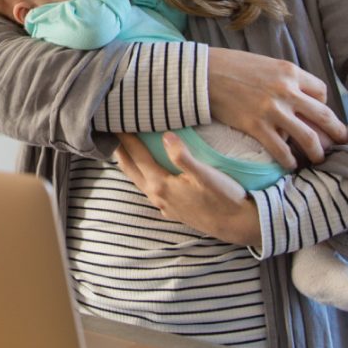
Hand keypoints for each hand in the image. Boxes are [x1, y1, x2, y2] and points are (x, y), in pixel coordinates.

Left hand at [114, 131, 260, 245]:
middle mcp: (157, 196)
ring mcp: (164, 205)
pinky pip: (149, 190)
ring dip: (129, 165)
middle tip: (110, 134)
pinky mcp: (173, 211)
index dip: (126, 138)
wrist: (238, 225)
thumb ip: (182, 156)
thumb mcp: (205, 174)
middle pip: (131, 169)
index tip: (117, 122)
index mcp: (161, 185)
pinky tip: (146, 174)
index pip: (137, 156)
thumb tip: (165, 136)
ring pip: (138, 181)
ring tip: (122, 150)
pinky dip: (142, 177)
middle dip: (119, 151)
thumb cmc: (224, 197)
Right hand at [208, 48, 347, 169]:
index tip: (317, 113)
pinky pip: (281, 148)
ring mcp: (272, 110)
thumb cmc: (231, 66)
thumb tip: (294, 96)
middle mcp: (286, 90)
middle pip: (323, 115)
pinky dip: (288, 160)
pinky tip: (290, 164)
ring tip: (320, 159)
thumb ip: (282, 79)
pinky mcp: (256, 126)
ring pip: (307, 136)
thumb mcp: (264, 63)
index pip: (320, 92)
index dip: (322, 104)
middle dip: (336, 131)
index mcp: (289, 71)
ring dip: (317, 151)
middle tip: (343, 141)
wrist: (203, 74)